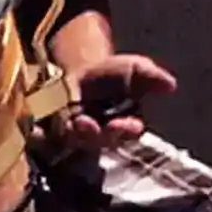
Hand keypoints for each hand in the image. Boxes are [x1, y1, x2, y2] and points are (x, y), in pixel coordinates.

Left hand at [50, 51, 175, 154]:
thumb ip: (150, 77)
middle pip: (99, 142)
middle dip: (96, 135)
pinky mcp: (49, 135)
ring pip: (74, 142)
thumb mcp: (132, 69)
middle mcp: (99, 137)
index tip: (122, 124)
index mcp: (122, 126)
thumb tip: (170, 84)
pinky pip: (45, 141)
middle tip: (89, 125)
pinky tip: (40, 129)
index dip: (126, 129)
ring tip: (73, 121)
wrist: (74, 71)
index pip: (128, 132)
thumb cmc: (109, 75)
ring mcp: (74, 138)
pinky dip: (43, 136)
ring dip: (73, 134)